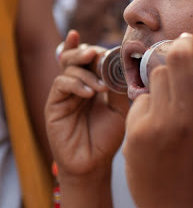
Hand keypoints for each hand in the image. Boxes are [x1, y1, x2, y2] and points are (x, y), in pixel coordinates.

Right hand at [45, 30, 128, 182]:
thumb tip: (123, 66)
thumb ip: (118, 88)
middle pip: (75, 58)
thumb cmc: (108, 137)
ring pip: (68, 69)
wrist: (94, 163)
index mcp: (93, 83)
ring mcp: (64, 95)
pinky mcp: (54, 105)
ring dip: (85, 72)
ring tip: (100, 86)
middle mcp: (77, 86)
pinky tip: (89, 93)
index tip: (99, 44)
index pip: (89, 60)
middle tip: (97, 53)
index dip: (91, 48)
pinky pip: (61, 85)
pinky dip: (75, 84)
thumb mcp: (119, 109)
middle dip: (85, 52)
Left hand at [123, 28, 192, 207]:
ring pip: (159, 75)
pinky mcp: (136, 135)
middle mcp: (187, 124)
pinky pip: (144, 98)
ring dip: (169, 70)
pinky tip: (163, 109)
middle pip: (177, 63)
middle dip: (183, 45)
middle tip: (187, 41)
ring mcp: (158, 129)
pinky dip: (155, 97)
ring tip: (178, 79)